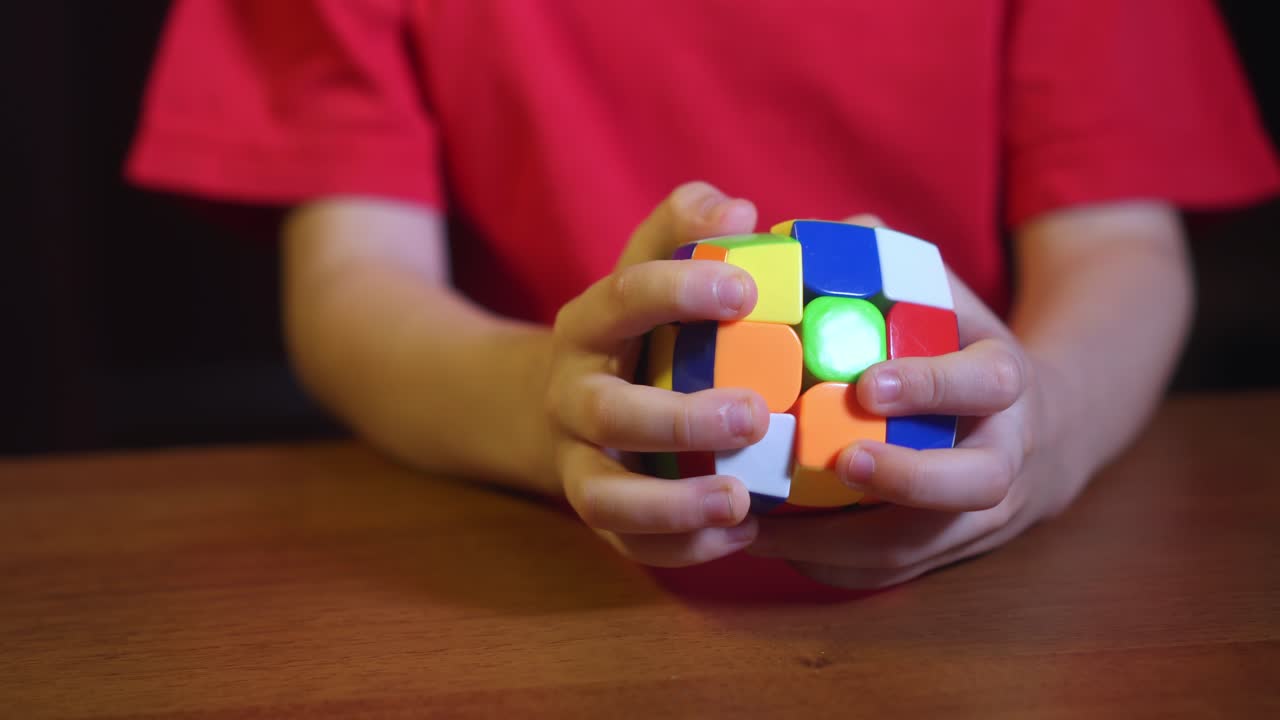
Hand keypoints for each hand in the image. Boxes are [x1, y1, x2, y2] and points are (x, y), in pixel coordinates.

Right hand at [546, 182, 771, 566]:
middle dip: (680, 420)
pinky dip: (682, 547)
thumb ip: (684, 228)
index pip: (621, 298)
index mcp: (587, 325)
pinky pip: (628, 544)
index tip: (747, 290)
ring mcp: (576, 460)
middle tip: (756, 415)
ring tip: (742, 501)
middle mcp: (571, 396)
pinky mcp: (594, 510)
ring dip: (672, 505)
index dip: (678, 291)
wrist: (556, 401)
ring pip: (605, 496)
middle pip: (609, 412)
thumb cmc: (633, 329)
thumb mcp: (645, 267)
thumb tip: (738, 210)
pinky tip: (744, 533)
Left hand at [748, 226, 1089, 588]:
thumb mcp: (944, 296)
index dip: (931, 385)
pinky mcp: (950, 552)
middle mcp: (1006, 455)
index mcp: (1006, 383)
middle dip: (907, 480)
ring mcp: (983, 514)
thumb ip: (887, 260)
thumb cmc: (963, 348)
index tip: (868, 384)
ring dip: (846, 541)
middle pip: (974, 485)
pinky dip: (833, 564)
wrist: (1042, 428)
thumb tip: (806, 232)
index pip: (985, 384)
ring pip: (925, 545)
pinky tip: (774, 542)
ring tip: (769, 521)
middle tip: (838, 462)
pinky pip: (894, 572)